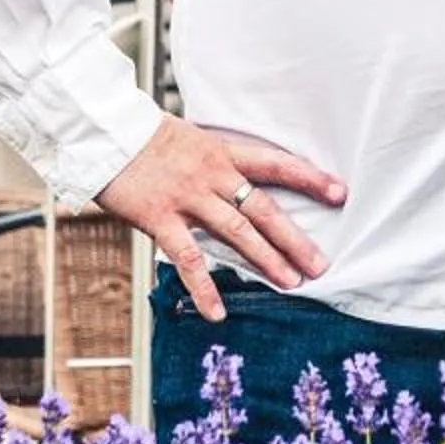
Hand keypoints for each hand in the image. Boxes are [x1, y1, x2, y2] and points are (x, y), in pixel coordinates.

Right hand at [96, 116, 344, 316]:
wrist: (104, 130)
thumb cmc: (144, 137)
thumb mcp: (190, 139)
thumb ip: (215, 164)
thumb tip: (237, 186)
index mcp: (221, 151)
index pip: (275, 163)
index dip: (309, 178)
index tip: (340, 193)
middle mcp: (211, 174)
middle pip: (264, 208)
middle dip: (295, 238)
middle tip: (321, 264)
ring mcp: (187, 197)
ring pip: (237, 232)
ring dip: (266, 260)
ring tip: (291, 283)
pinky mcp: (160, 218)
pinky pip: (187, 258)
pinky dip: (203, 288)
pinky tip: (217, 312)